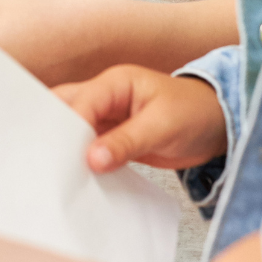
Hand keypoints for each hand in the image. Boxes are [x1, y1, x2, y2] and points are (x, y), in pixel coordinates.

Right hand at [55, 65, 226, 172]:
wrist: (216, 125)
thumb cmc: (193, 113)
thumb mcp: (162, 126)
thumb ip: (127, 142)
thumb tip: (92, 160)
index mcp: (115, 83)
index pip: (82, 102)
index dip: (70, 128)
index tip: (65, 157)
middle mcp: (105, 97)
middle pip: (67, 109)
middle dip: (55, 132)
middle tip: (45, 160)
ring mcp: (107, 117)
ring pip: (74, 129)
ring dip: (67, 148)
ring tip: (56, 172)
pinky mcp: (112, 137)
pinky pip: (90, 147)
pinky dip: (82, 160)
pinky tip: (78, 178)